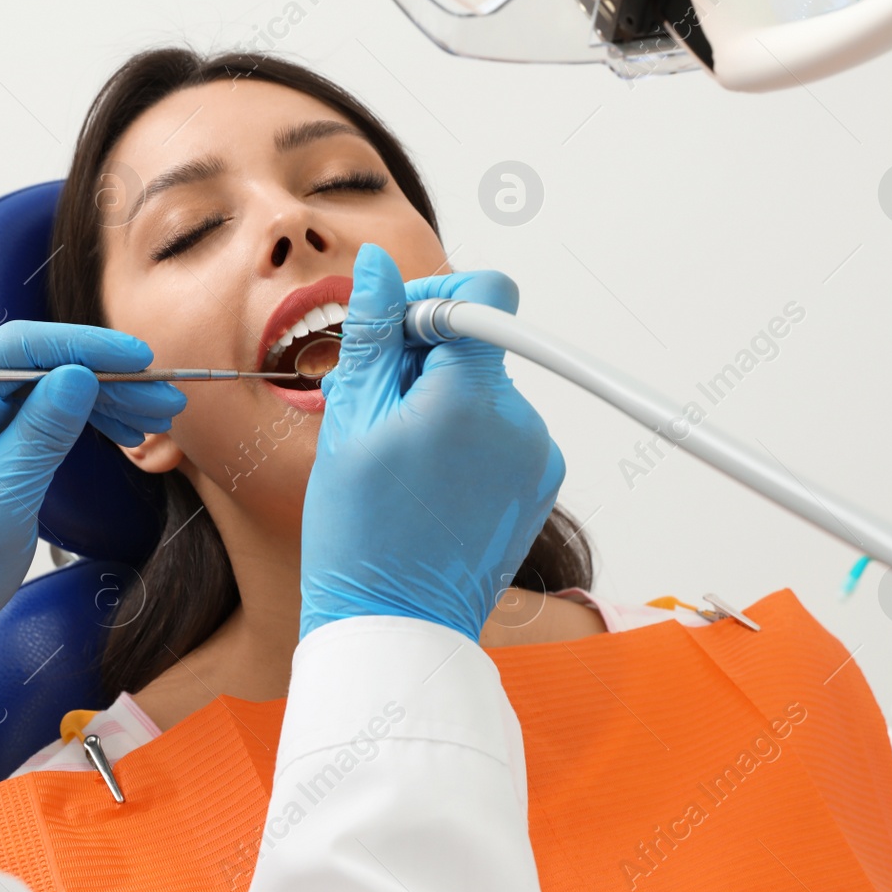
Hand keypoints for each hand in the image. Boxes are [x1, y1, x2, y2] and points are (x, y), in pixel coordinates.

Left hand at [0, 321, 185, 677]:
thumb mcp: (2, 498)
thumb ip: (41, 432)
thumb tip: (80, 374)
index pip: (15, 349)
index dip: (81, 346)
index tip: (137, 358)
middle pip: (40, 365)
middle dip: (107, 377)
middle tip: (163, 397)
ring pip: (51, 386)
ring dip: (107, 398)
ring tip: (158, 415)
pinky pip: (47, 411)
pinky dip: (90, 418)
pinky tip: (127, 432)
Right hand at [300, 244, 564, 639]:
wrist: (399, 627)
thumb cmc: (361, 533)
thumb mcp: (349, 421)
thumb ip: (370, 333)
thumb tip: (377, 265)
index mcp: (470, 396)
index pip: (485, 294)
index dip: (436, 300)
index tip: (398, 331)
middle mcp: (520, 420)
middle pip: (478, 346)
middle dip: (424, 362)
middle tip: (374, 409)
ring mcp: (538, 455)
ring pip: (485, 391)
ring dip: (441, 404)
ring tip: (397, 459)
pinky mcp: (541, 484)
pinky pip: (502, 433)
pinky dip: (466, 441)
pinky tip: (427, 483)